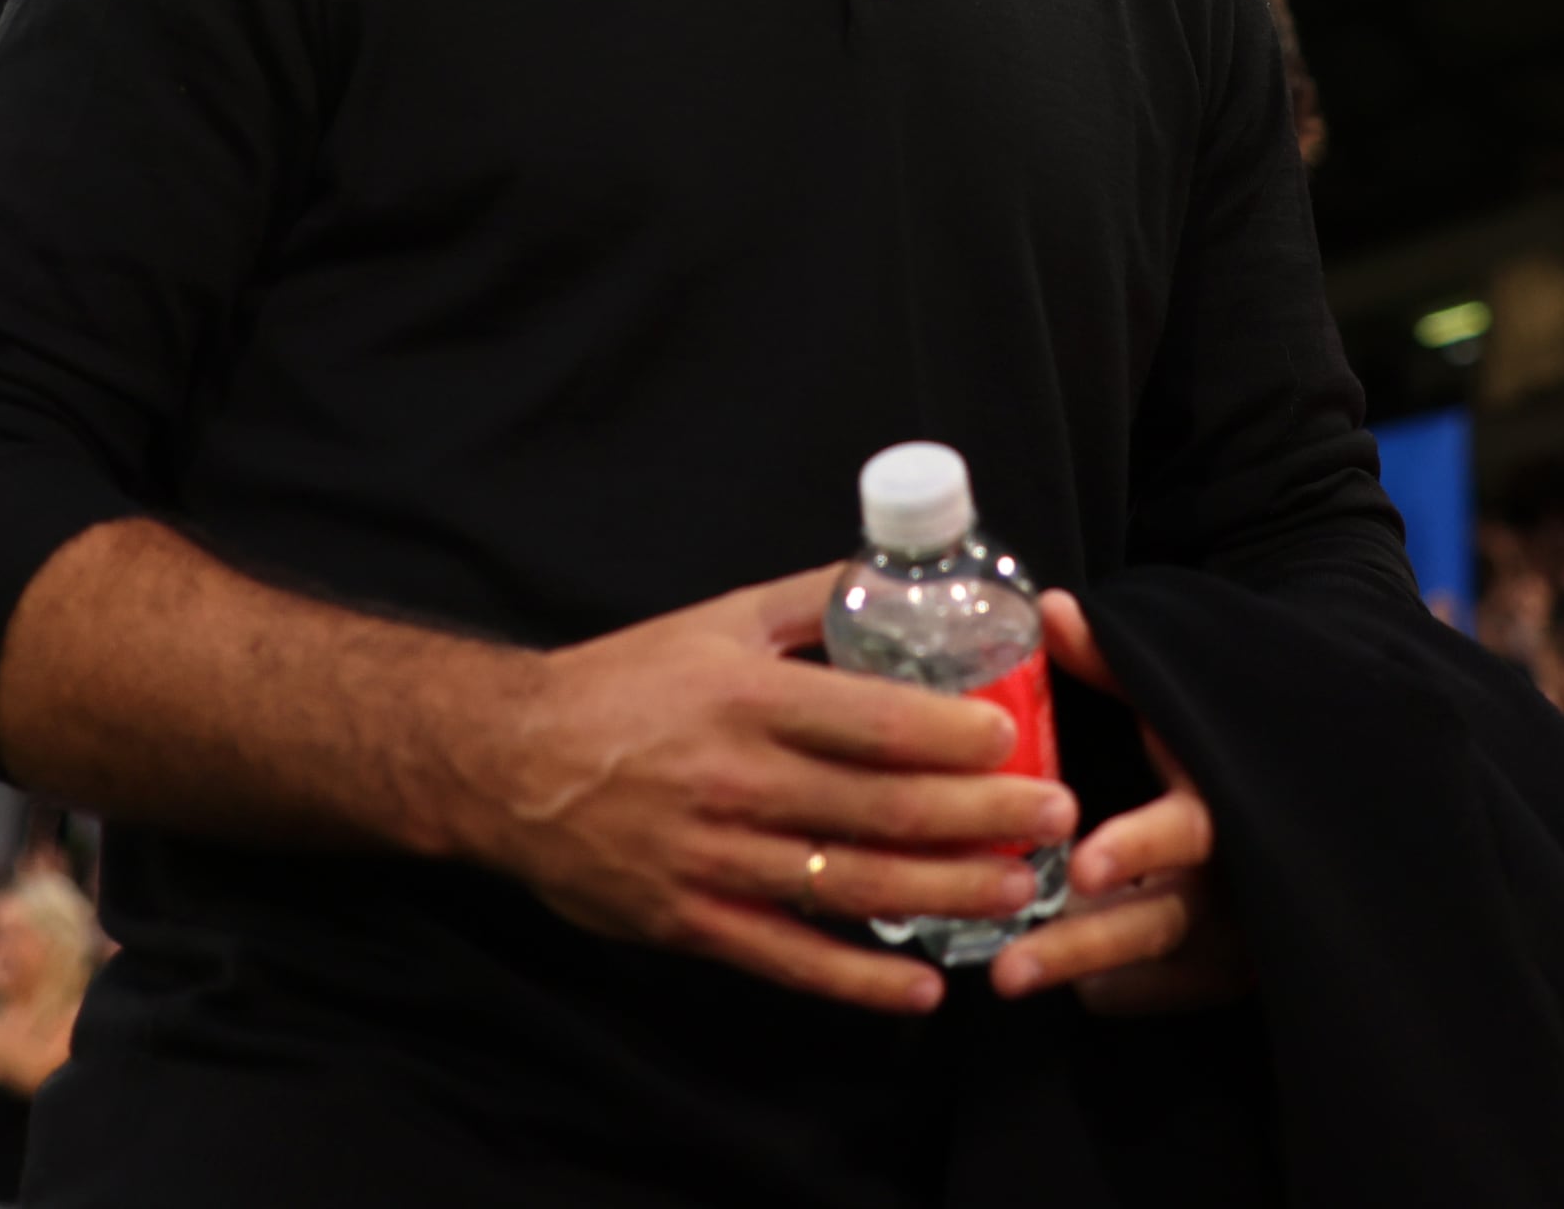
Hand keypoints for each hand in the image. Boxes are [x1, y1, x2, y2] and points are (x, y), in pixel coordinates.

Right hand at [457, 565, 1074, 1017]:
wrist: (508, 762)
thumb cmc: (622, 684)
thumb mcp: (714, 623)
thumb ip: (807, 602)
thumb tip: (892, 576)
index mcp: (748, 700)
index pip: (871, 721)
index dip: (951, 736)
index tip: (1016, 742)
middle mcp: (738, 781)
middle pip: (883, 808)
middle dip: (982, 819)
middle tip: (1055, 820)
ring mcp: (716, 859)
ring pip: (853, 884)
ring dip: (947, 893)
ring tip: (1020, 891)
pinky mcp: (693, 920)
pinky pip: (790, 956)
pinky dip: (860, 980)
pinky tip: (922, 987)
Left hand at [986, 589, 1249, 1015]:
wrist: (1304, 815)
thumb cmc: (1214, 751)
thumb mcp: (1177, 705)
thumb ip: (1114, 665)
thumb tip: (1051, 607)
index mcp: (1221, 805)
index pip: (1184, 832)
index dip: (1137, 850)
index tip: (1082, 869)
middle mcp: (1231, 879)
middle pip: (1155, 923)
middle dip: (1081, 946)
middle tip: (1009, 969)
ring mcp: (1229, 938)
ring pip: (1147, 968)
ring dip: (1077, 972)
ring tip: (1006, 978)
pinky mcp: (1215, 978)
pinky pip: (1150, 992)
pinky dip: (1107, 985)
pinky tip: (1066, 979)